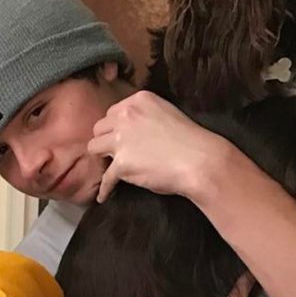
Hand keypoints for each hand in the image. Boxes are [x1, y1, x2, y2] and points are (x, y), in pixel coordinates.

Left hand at [87, 91, 230, 202]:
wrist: (201, 160)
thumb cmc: (190, 139)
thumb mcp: (165, 113)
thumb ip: (143, 117)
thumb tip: (129, 130)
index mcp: (138, 100)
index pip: (111, 113)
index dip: (115, 127)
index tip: (120, 137)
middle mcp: (126, 116)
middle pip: (99, 128)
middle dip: (105, 140)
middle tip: (114, 152)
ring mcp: (121, 140)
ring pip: (94, 148)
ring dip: (102, 159)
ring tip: (110, 167)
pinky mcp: (121, 164)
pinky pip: (105, 178)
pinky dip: (105, 189)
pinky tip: (103, 196)